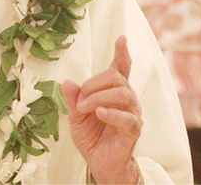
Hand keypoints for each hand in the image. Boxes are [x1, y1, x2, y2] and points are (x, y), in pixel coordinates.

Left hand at [61, 35, 141, 183]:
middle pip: (117, 78)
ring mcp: (132, 112)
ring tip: (85, 108)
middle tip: (80, 100)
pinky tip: (99, 112)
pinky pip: (128, 117)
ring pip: (122, 93)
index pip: (121, 68)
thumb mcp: (75, 115)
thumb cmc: (91, 134)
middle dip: (94, 85)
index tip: (122, 38)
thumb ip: (73, 99)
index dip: (122, 53)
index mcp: (113, 91)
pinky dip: (112, 113)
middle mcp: (126, 98)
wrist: (99, 161)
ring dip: (98, 98)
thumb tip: (67, 82)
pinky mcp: (133, 129)